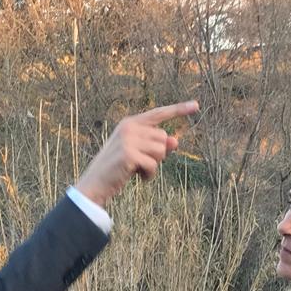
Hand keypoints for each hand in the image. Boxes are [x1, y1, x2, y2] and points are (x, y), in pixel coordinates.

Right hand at [73, 100, 198, 205]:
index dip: (178, 110)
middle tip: (140, 163)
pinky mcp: (129, 154)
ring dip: (153, 165)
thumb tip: (175, 141)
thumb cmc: (116, 169)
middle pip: (163, 137)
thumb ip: (155, 146)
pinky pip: (153, 165)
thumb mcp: (138, 155)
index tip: (196, 105)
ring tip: (137, 170)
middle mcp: (128, 127)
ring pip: (161, 151)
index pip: (158, 114)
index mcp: (129, 123)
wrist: (94, 184)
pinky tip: (137, 177)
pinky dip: (149, 175)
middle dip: (158, 154)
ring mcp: (128, 140)